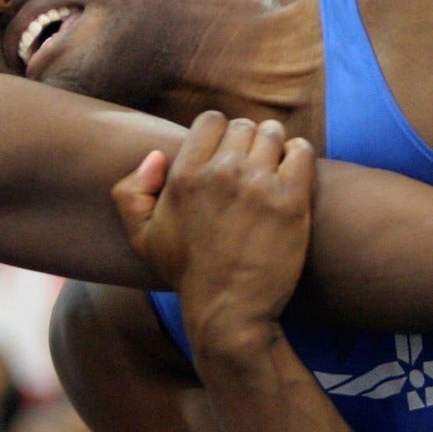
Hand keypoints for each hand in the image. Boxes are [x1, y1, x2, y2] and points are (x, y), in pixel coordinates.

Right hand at [112, 112, 316, 345]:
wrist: (229, 311)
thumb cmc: (188, 275)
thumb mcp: (142, 238)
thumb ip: (131, 192)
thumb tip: (155, 156)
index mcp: (184, 175)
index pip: (211, 120)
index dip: (220, 133)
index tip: (226, 154)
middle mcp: (221, 173)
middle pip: (244, 125)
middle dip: (248, 141)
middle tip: (251, 168)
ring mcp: (258, 184)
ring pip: (273, 134)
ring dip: (274, 147)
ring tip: (273, 171)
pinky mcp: (290, 200)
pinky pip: (301, 152)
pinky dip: (299, 157)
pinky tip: (293, 175)